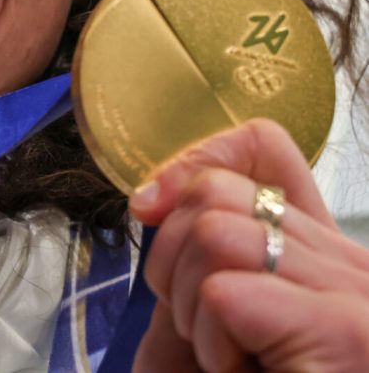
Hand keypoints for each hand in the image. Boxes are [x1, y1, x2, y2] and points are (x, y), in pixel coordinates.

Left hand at [129, 119, 368, 371]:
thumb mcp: (211, 326)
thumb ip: (198, 259)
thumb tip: (153, 198)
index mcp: (322, 255)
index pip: (268, 148)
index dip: (199, 156)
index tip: (152, 203)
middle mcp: (351, 264)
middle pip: (218, 190)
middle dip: (172, 254)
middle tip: (199, 328)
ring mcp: (355, 294)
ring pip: (213, 230)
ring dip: (189, 303)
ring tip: (223, 360)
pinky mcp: (343, 329)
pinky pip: (226, 290)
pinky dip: (208, 339)